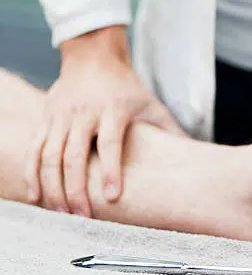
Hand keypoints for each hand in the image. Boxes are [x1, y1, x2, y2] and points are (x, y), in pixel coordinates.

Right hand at [26, 26, 184, 215]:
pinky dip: (32, 174)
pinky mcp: (46, 117)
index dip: (111, 171)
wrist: (94, 57)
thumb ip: (169, 131)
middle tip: (84, 217)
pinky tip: (37, 197)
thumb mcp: (151, 105)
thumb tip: (195, 156)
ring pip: (50, 156)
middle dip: (77, 189)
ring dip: (54, 188)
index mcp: (113, 110)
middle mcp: (84, 113)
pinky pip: (34, 149)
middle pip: (75, 155)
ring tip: (64, 213)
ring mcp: (61, 115)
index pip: (110, 144)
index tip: (112, 197)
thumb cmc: (127, 88)